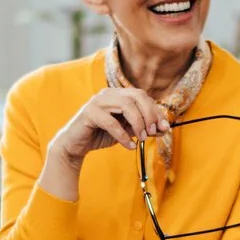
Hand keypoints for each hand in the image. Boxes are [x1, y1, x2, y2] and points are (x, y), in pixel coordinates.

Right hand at [48, 87, 171, 168]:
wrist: (75, 145)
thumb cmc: (101, 135)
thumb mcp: (126, 130)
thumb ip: (143, 127)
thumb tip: (164, 128)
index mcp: (118, 94)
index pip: (142, 96)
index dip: (155, 111)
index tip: (164, 128)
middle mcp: (108, 94)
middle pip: (136, 96)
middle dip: (149, 114)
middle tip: (153, 132)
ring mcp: (98, 102)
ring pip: (125, 106)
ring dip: (138, 123)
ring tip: (142, 139)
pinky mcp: (89, 113)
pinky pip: (111, 122)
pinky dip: (123, 135)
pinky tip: (130, 146)